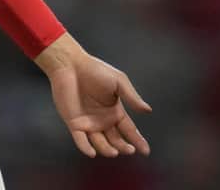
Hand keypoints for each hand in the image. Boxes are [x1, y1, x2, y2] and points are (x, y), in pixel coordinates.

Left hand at [35, 33, 152, 157]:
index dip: (138, 140)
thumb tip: (148, 111)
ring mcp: (89, 124)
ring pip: (100, 143)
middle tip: (129, 150)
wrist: (71, 66)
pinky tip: (92, 153)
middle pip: (116, 140)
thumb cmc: (96, 71)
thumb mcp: (119, 82)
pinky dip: (86, 148)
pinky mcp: (74, 124)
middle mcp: (103, 121)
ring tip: (114, 152)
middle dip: (124, 147)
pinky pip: (81, 141)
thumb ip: (132, 97)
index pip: (129, 130)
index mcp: (115, 111)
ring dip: (107, 150)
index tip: (146, 151)